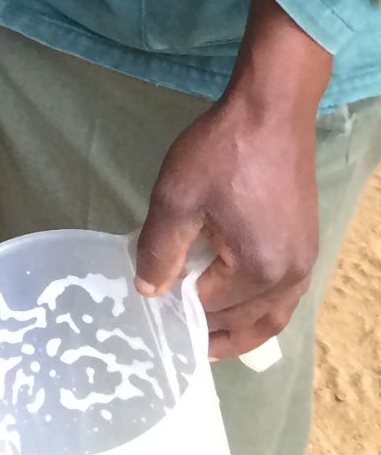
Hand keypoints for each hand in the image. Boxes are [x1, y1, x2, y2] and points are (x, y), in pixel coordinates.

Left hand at [135, 0, 330, 359]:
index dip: (180, 316)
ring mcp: (304, 261)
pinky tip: (237, 301)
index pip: (213, 309)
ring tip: (208, 336)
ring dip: (242, 330)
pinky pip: (283, 294)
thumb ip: (160, 248)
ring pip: (272, 314)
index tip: (152, 322)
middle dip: (213, 334)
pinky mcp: (304, 243)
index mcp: (259, 271)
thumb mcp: (177, 197)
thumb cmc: (222, 152)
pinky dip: (260, 307)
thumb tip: (149, 291)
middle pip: (248, 322)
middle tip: (179, 344)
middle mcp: (291, 276)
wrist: (270, 111)